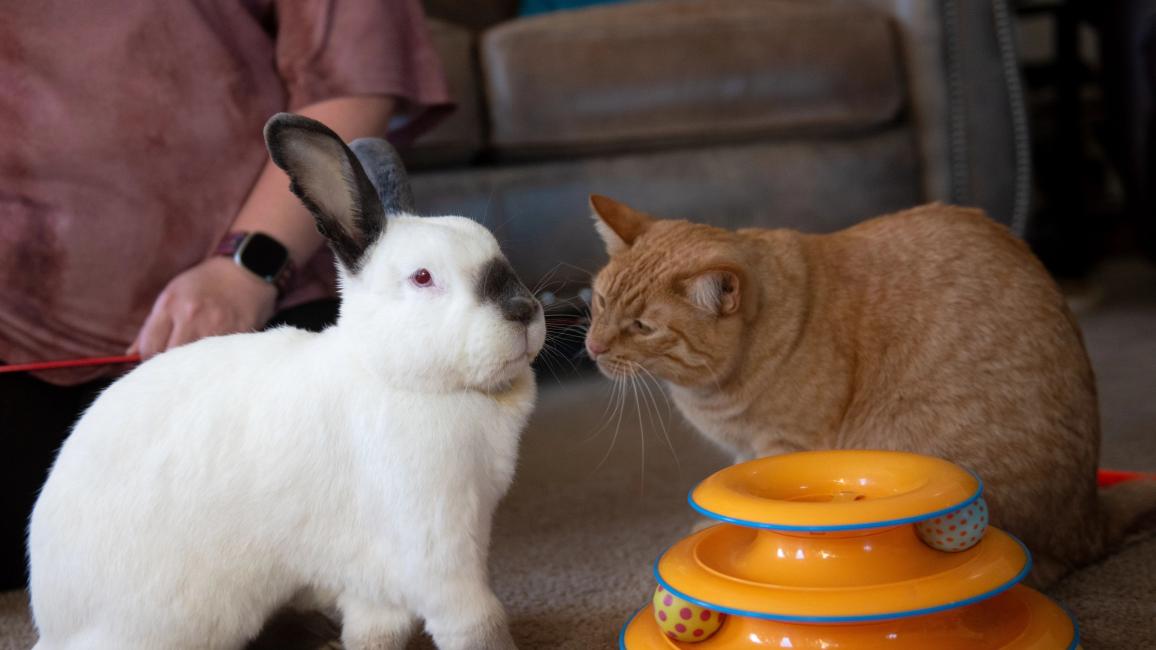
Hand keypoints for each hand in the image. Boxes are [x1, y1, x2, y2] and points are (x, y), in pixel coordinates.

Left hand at [129, 257, 277, 358]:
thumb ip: (152, 325)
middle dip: (169, 366)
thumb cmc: (206, 283)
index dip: (148, 360)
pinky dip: (214, 361)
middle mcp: (190, 315)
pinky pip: (219, 357)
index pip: (149, 347)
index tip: (155, 362)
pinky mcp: (237, 333)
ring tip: (194, 364)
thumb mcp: (173, 294)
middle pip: (170, 358)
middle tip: (174, 367)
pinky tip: (215, 357)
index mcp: (170, 304)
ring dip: (192, 367)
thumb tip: (132, 355)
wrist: (247, 271)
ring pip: (194, 362)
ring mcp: (216, 325)